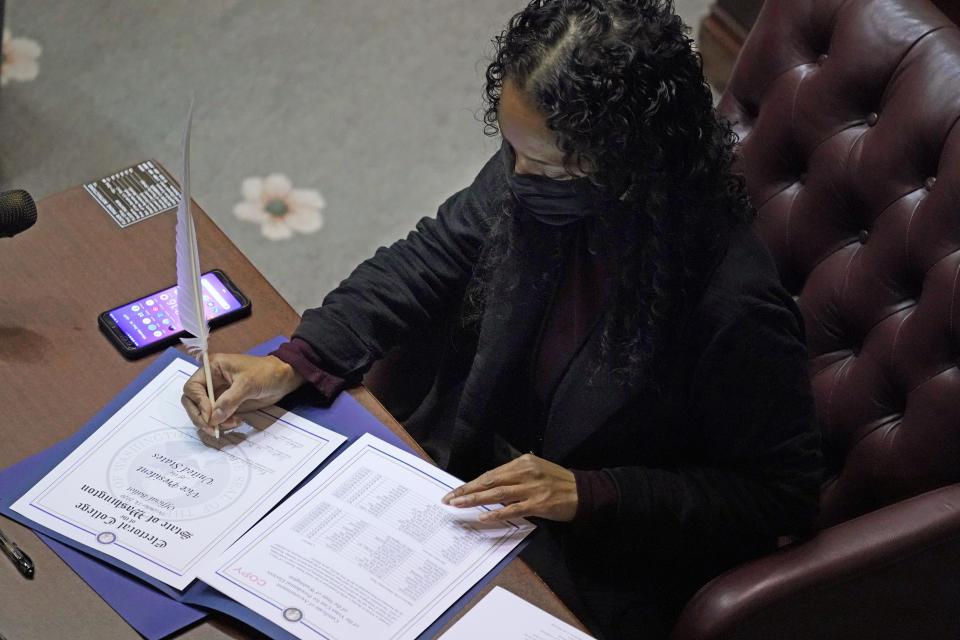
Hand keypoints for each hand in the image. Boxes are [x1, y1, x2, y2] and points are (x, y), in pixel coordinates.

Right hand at [181, 354, 304, 435]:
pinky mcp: (225, 405)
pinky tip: (236, 421)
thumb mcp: (248, 384)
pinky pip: (215, 418)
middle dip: (200, 417)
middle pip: (192, 402)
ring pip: (203, 413)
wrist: (282, 379)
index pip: (192, 387)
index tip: (210, 416)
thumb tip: (213, 418)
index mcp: (212, 368)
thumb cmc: (266, 373)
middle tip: (213, 428)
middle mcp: (211, 381)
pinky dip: (222, 424)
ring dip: (213, 422)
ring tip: (233, 423)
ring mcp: (217, 394)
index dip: (198, 403)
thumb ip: (229, 401)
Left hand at [441, 454, 577, 522]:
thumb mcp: (536, 469)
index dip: (471, 483)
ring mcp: (531, 488)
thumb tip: (492, 486)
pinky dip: (496, 514)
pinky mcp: (538, 504)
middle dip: (467, 491)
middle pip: (489, 482)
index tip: (455, 491)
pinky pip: (512, 509)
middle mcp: (525, 472)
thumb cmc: (558, 482)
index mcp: (523, 462)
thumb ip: (515, 475)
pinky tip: (483, 517)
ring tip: (459, 506)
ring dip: (475, 500)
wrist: (584, 492)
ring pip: (497, 495)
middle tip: (449, 499)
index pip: (491, 474)